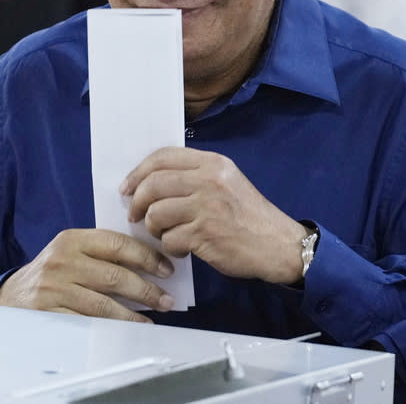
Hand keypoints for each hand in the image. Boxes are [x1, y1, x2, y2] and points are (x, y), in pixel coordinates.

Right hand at [0, 228, 175, 321]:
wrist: (10, 296)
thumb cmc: (53, 273)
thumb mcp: (72, 252)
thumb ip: (102, 252)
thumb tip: (151, 264)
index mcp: (72, 239)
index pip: (118, 244)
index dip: (147, 257)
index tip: (167, 269)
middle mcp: (62, 261)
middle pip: (115, 275)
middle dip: (147, 289)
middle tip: (168, 300)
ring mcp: (55, 289)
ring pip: (104, 303)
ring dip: (135, 313)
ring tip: (154, 318)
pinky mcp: (50, 314)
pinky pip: (89, 323)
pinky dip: (114, 327)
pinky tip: (129, 328)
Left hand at [122, 147, 308, 284]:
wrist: (278, 244)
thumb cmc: (248, 216)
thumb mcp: (227, 182)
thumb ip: (195, 176)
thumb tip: (149, 182)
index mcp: (213, 163)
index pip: (163, 156)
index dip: (138, 172)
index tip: (127, 188)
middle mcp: (209, 180)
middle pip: (153, 184)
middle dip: (137, 202)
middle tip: (136, 216)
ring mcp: (207, 207)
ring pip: (157, 213)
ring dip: (154, 228)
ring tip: (166, 234)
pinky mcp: (206, 234)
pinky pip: (170, 239)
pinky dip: (171, 247)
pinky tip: (183, 249)